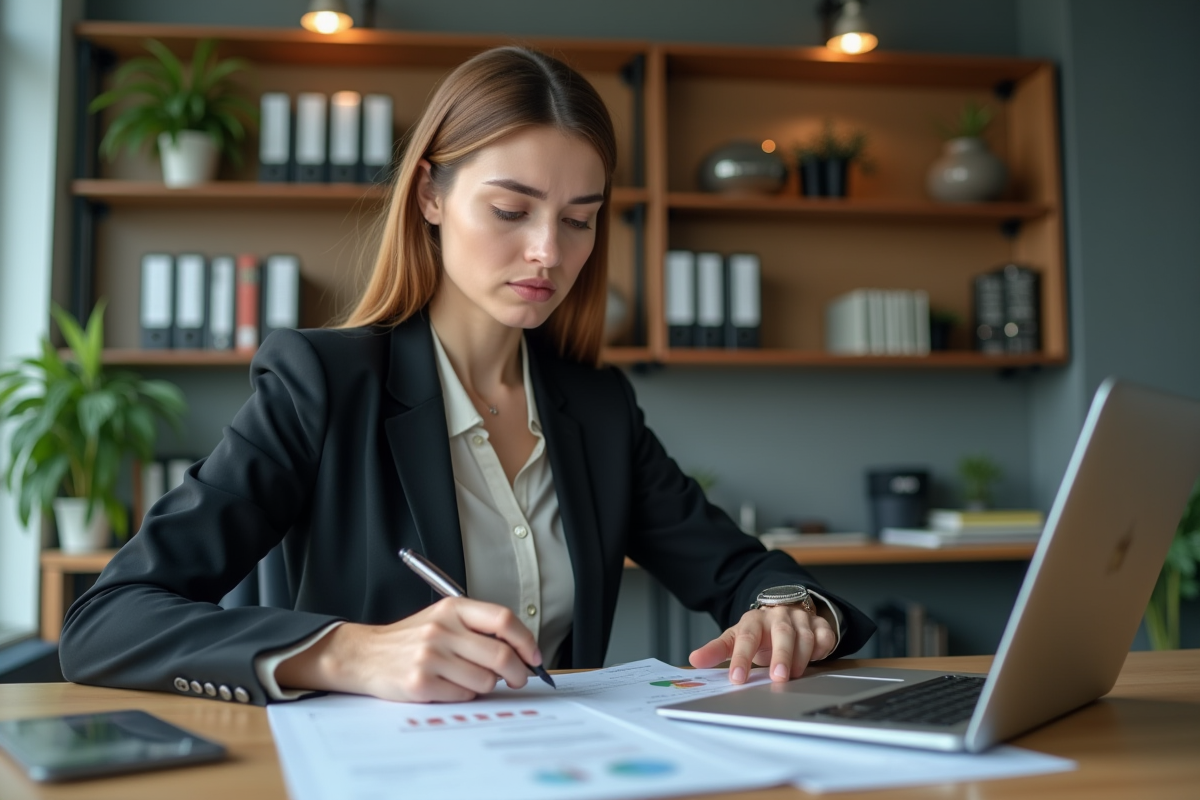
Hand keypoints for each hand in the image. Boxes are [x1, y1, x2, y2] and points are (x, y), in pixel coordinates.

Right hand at [275, 597, 543, 701]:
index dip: (526, 640)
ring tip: (468, 679)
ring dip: (485, 685)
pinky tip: (449, 687)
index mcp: (452, 609)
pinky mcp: (420, 683)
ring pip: (485, 680)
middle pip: (500, 655)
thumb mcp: (443, 619)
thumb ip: (478, 629)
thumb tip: (521, 651)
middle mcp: (442, 630)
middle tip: (517, 678)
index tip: (535, 657)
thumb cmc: (412, 639)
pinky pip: (463, 696)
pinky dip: (464, 695)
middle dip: (517, 672)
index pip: (503, 620)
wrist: (365, 655)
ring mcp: (430, 656)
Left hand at [689, 605, 835, 684]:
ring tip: (794, 676)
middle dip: (781, 655)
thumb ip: (716, 650)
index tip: (737, 679)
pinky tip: (817, 659)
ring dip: (801, 656)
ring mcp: (801, 619)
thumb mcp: (736, 638)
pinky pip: (825, 636)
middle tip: (778, 678)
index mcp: (754, 620)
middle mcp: (779, 616)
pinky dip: (822, 648)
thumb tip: (694, 659)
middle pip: (781, 633)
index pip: (746, 637)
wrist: (785, 610)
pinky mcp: (820, 625)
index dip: (742, 658)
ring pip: (805, 635)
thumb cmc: (759, 632)